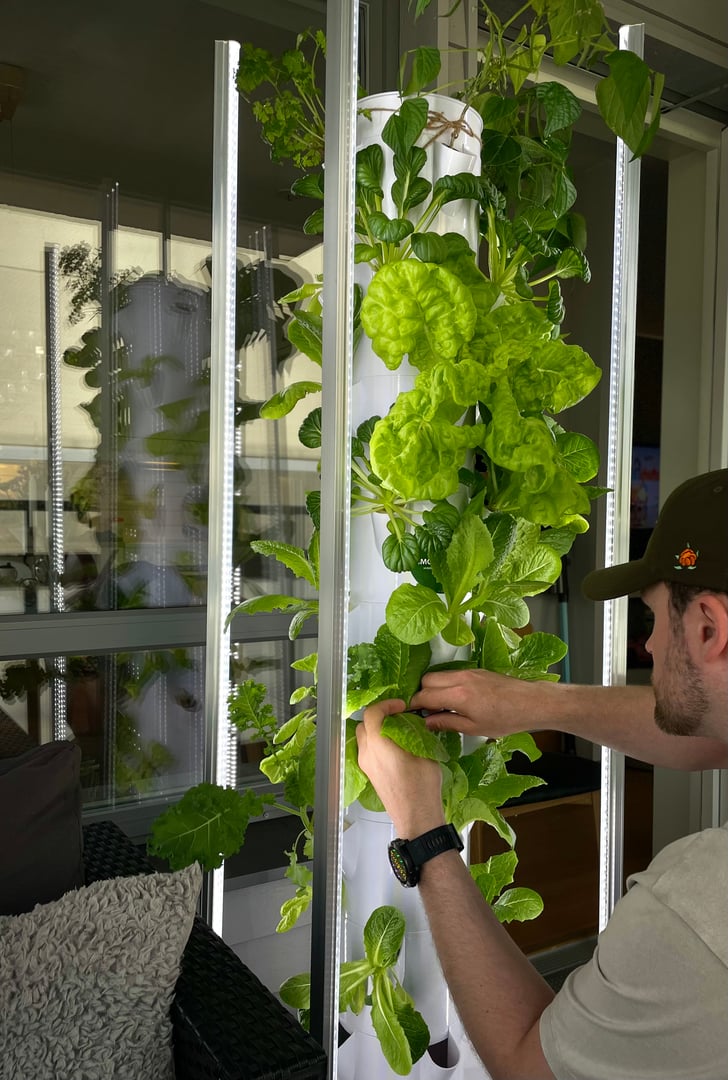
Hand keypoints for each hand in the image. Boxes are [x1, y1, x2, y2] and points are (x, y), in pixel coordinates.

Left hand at [356, 699, 444, 837]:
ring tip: (397, 732)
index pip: (372, 713)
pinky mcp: (370, 775)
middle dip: (379, 716)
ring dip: (377, 730)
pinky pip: (367, 752)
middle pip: (363, 724)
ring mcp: (366, 766)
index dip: (386, 705)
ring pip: (364, 739)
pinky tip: (395, 748)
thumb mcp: (425, 753)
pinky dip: (377, 744)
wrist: (416, 817)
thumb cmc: (422, 787)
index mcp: (378, 744)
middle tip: (398, 716)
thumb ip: (416, 734)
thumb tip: (416, 724)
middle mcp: (367, 754)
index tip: (400, 706)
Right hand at [410, 668, 547, 737]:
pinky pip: (452, 673)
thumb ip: (448, 723)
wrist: (530, 702)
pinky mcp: (476, 670)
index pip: (425, 695)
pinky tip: (454, 699)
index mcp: (458, 695)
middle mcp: (460, 678)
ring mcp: (469, 671)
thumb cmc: (506, 719)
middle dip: (422, 693)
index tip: (410, 714)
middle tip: (425, 710)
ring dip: (434, 688)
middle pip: (427, 679)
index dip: (414, 705)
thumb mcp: (474, 728)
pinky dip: (446, 684)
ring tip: (441, 706)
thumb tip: (428, 722)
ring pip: (439, 674)